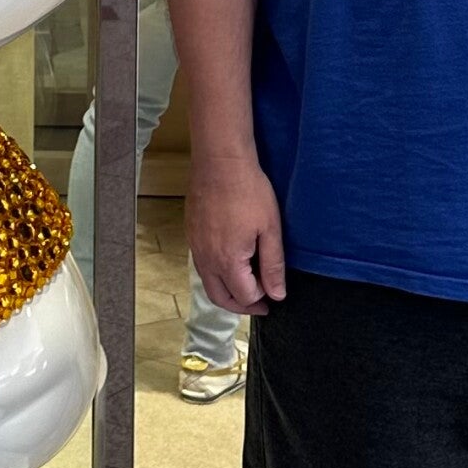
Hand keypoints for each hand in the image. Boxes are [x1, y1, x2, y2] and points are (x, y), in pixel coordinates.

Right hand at [186, 154, 286, 312]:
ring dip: (227, 291)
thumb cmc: (249, 191)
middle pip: (220, 298)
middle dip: (240, 306)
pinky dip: (216, 274)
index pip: (244, 296)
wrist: (220, 161)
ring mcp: (195, 246)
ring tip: (247, 286)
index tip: (275, 295)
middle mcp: (206, 259)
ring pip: (208, 282)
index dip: (261, 299)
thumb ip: (273, 265)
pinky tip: (231, 262)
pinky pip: (202, 265)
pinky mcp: (191, 234)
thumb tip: (276, 295)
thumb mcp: (270, 229)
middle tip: (260, 305)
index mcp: (228, 261)